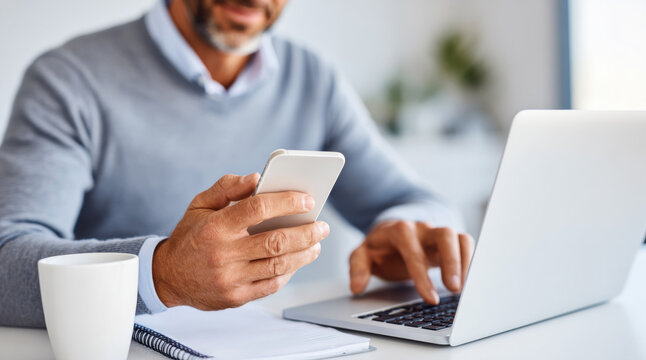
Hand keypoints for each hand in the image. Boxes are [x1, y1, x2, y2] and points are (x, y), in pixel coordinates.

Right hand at [152, 173, 329, 309]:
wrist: (166, 277)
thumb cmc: (190, 235)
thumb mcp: (200, 204)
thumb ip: (228, 187)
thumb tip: (258, 177)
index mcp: (216, 226)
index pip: (258, 209)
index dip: (287, 202)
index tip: (307, 199)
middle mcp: (223, 253)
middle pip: (275, 241)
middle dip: (306, 232)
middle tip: (322, 226)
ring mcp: (229, 278)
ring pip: (278, 266)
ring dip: (304, 254)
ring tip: (316, 244)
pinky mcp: (235, 297)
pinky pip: (270, 285)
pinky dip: (288, 273)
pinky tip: (298, 261)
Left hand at [348, 220, 473, 303]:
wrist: (392, 232)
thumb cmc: (380, 247)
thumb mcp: (362, 254)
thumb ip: (357, 268)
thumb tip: (356, 287)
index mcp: (399, 230)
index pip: (413, 250)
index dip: (422, 275)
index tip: (430, 298)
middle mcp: (422, 228)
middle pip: (444, 235)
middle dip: (451, 262)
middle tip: (454, 289)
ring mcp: (437, 233)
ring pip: (459, 237)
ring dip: (465, 262)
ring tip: (465, 289)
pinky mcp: (450, 241)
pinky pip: (466, 243)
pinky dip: (471, 260)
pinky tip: (469, 282)